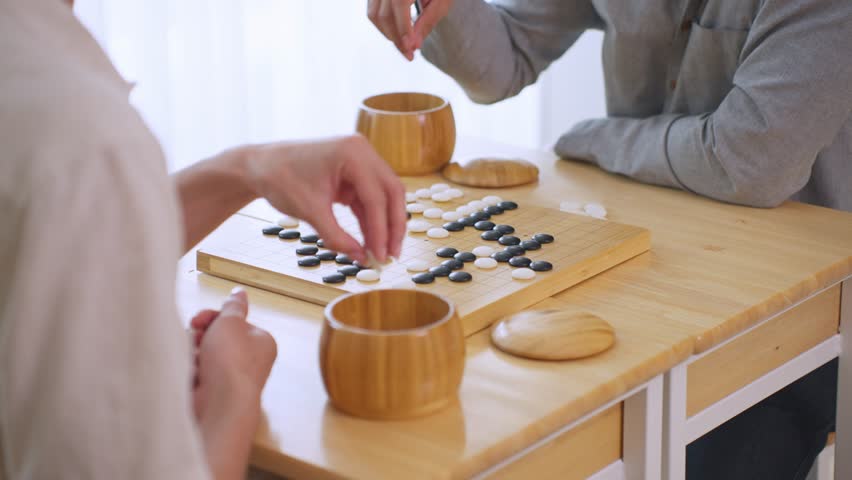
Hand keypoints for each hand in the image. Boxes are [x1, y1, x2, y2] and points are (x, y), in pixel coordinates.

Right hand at [191, 288, 276, 479]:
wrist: (220, 404)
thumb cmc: (231, 361)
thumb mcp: (231, 323)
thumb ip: (233, 307)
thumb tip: (240, 292)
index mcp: (261, 342)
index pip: (234, 322)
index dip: (214, 318)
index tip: (197, 320)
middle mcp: (250, 361)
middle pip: (218, 339)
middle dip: (201, 336)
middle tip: (193, 337)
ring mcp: (232, 379)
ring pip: (205, 356)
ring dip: (193, 353)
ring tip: (191, 358)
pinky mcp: (214, 394)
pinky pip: (198, 375)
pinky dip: (190, 371)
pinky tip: (187, 373)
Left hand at [244, 135, 405, 262]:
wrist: (260, 166)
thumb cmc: (280, 178)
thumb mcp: (309, 211)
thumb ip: (336, 236)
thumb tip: (361, 258)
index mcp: (352, 152)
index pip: (376, 196)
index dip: (381, 230)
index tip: (381, 255)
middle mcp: (362, 151)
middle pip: (391, 192)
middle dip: (393, 225)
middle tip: (391, 255)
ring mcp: (360, 160)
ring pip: (385, 196)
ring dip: (384, 224)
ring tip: (382, 252)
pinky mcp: (354, 172)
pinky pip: (370, 198)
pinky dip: (371, 219)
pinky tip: (371, 240)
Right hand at [368, 0, 453, 60]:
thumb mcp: (441, 0)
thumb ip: (428, 20)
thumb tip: (413, 45)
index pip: (399, 4)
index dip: (403, 28)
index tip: (410, 48)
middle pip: (383, 13)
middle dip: (395, 37)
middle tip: (409, 54)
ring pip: (374, 14)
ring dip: (388, 34)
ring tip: (405, 45)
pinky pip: (373, 10)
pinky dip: (384, 25)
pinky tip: (398, 33)